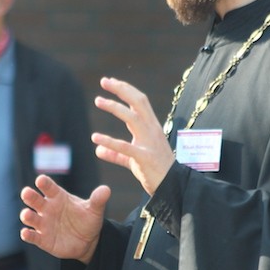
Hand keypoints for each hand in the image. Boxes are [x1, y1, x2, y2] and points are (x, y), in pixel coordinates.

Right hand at [20, 174, 110, 263]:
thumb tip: (106, 190)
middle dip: (29, 196)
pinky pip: (32, 236)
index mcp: (58, 197)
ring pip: (30, 217)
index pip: (49, 187)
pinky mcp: (42, 239)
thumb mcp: (94, 210)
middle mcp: (47, 208)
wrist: (87, 241)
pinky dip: (28, 234)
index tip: (41, 180)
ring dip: (27, 216)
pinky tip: (26, 233)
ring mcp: (43, 223)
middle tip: (27, 193)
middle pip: (34, 200)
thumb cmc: (87, 220)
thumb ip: (98, 200)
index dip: (44, 183)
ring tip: (27, 215)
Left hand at [90, 77, 175, 195]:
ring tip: (98, 100)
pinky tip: (95, 138)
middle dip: (121, 89)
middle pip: (138, 102)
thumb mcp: (133, 159)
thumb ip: (116, 153)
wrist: (174, 188)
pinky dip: (109, 141)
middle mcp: (152, 131)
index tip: (110, 82)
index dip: (125, 90)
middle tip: (104, 81)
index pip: (140, 101)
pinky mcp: (145, 158)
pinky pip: (125, 147)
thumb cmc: (155, 171)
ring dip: (114, 107)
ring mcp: (150, 143)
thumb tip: (98, 150)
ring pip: (132, 118)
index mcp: (152, 127)